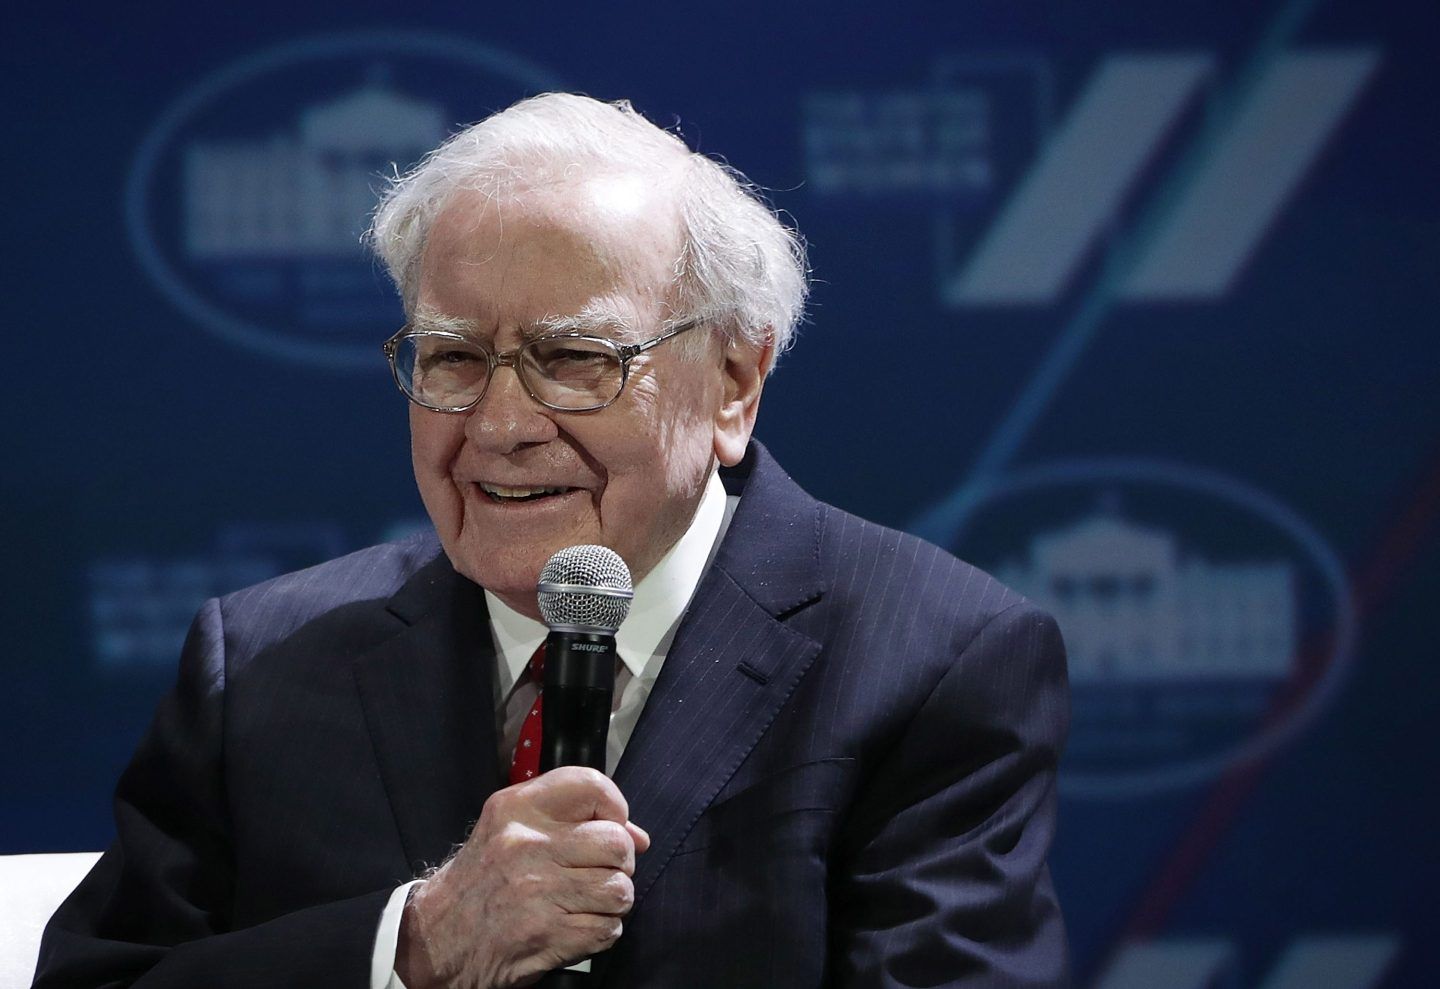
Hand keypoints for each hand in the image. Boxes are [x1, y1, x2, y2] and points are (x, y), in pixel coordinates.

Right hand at [396, 766, 650, 988]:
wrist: (437, 938)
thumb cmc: (483, 879)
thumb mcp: (511, 829)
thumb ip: (571, 821)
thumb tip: (638, 837)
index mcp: (516, 809)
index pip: (590, 785)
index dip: (614, 805)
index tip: (610, 824)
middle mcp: (527, 846)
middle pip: (615, 843)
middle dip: (619, 862)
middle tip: (599, 871)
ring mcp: (539, 892)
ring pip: (619, 890)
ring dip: (612, 900)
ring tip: (588, 901)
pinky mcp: (547, 935)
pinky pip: (609, 928)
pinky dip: (601, 931)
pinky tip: (577, 926)